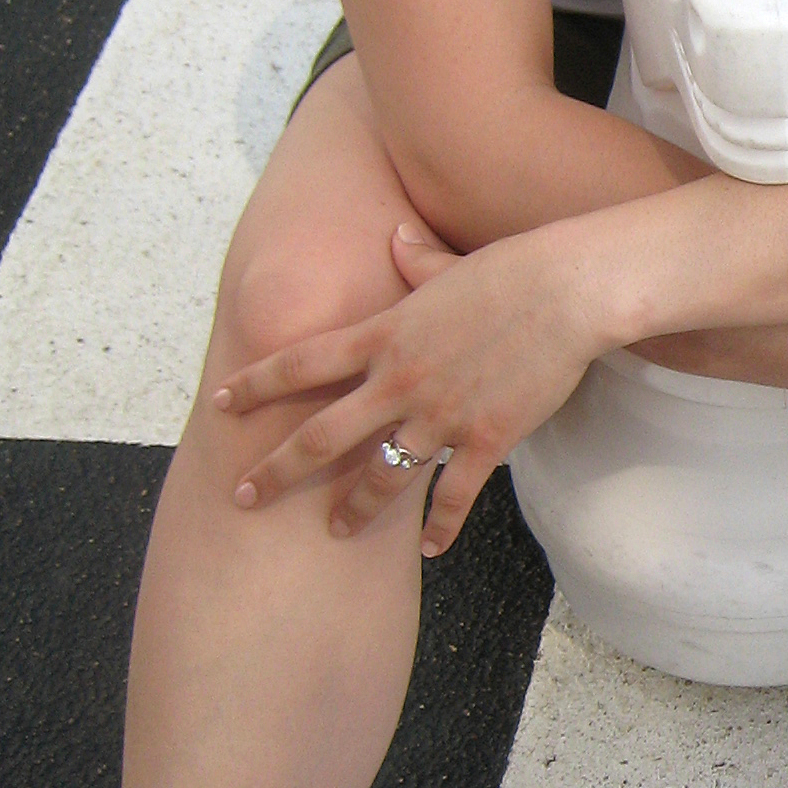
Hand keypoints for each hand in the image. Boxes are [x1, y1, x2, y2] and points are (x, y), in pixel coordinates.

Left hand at [214, 219, 605, 551]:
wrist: (568, 292)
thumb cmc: (513, 269)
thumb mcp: (450, 263)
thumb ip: (415, 261)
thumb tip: (395, 239)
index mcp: (383, 335)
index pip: (298, 364)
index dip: (252, 386)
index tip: (219, 403)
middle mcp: (399, 381)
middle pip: (319, 436)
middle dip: (273, 471)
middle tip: (241, 495)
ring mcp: (440, 415)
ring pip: (380, 477)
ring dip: (352, 510)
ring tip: (334, 531)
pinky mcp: (485, 438)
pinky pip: (453, 495)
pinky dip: (440, 527)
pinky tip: (430, 548)